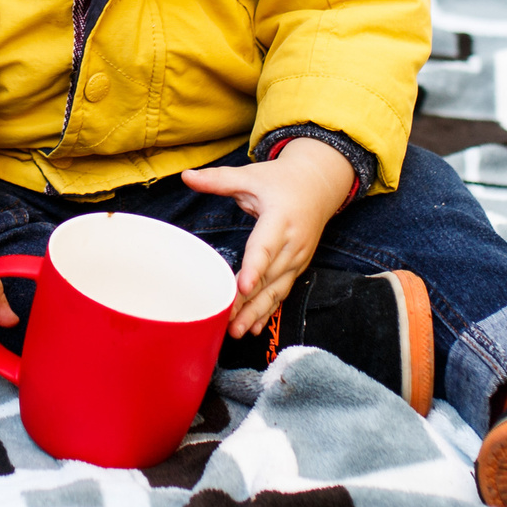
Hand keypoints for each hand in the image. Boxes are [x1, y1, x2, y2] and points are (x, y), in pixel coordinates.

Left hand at [181, 138, 356, 338]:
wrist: (319, 185)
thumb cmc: (281, 180)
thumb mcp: (251, 175)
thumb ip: (219, 180)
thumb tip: (187, 177)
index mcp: (281, 218)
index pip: (266, 246)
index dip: (255, 267)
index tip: (242, 287)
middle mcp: (293, 243)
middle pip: (269, 276)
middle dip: (249, 301)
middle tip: (227, 321)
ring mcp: (298, 258)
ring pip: (276, 289)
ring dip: (257, 312)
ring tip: (237, 331)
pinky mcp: (297, 267)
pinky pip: (282, 291)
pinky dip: (268, 310)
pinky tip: (253, 327)